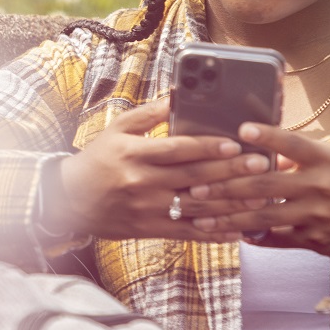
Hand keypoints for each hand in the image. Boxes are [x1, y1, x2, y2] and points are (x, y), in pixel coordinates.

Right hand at [48, 100, 271, 240]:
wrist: (69, 200)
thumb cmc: (97, 159)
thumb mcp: (117, 130)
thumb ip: (149, 115)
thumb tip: (178, 96)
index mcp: (134, 154)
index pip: (178, 149)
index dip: (209, 147)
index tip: (236, 144)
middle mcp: (142, 182)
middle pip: (193, 177)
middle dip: (230, 171)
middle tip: (260, 164)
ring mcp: (147, 209)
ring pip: (196, 207)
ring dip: (229, 203)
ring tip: (258, 196)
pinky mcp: (150, 229)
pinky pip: (187, 233)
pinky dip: (214, 233)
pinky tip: (237, 229)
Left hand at [181, 122, 329, 259]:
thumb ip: (298, 153)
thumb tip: (258, 148)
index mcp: (326, 160)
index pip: (293, 144)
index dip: (268, 137)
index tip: (241, 129)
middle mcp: (321, 187)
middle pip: (267, 185)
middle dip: (227, 187)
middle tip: (196, 186)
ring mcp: (316, 216)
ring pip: (264, 217)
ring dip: (227, 218)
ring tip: (199, 217)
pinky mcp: (314, 241)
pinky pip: (275, 239)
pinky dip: (251, 236)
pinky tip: (228, 233)